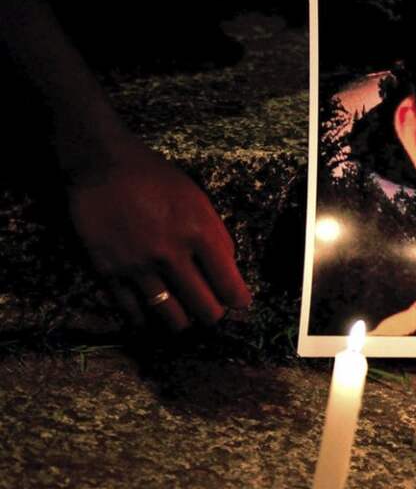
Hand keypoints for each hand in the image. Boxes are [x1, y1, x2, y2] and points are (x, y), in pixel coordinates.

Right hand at [66, 136, 251, 330]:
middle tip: (210, 312)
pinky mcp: (109, 271)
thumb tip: (229, 269)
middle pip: (204, 308)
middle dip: (212, 315)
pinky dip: (145, 319)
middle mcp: (171, 254)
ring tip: (183, 318)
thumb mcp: (198, 200)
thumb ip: (216, 236)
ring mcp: (139, 265)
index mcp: (199, 233)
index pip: (229, 284)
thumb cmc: (156, 179)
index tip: (238, 303)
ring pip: (171, 316)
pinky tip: (150, 317)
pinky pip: (133, 311)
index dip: (238, 300)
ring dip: (181, 322)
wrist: (103, 165)